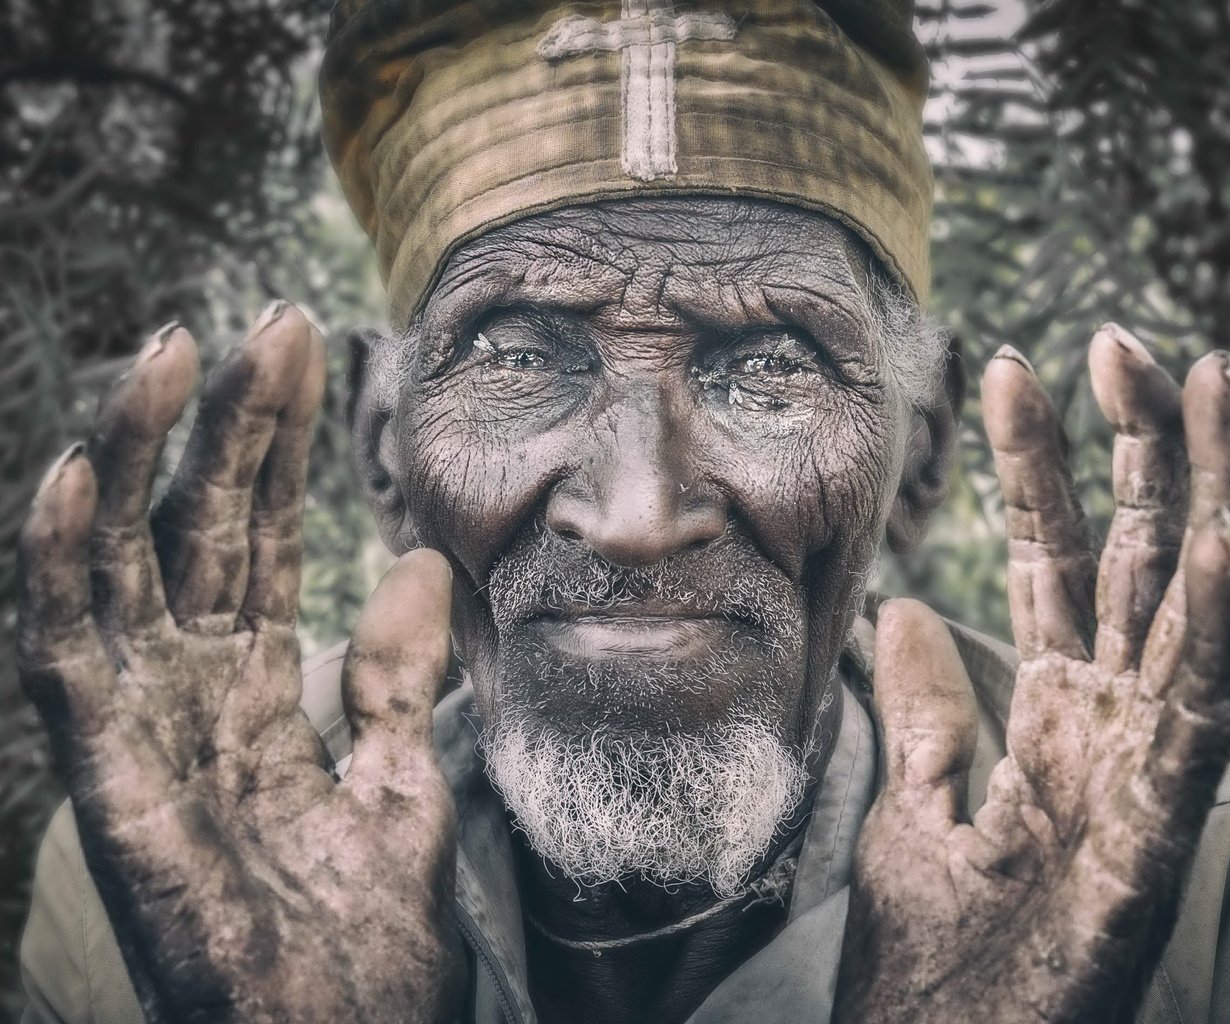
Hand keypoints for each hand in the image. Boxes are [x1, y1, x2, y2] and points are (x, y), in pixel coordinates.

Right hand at [17, 305, 463, 1023]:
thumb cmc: (366, 935)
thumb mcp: (402, 776)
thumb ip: (399, 673)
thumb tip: (419, 559)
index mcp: (257, 692)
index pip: (261, 541)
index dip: (278, 449)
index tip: (306, 353)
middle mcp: (189, 695)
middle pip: (199, 532)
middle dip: (228, 427)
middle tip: (263, 326)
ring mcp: (143, 732)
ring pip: (122, 566)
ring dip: (137, 459)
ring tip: (169, 354)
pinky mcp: (109, 781)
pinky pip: (69, 658)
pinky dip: (63, 566)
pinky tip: (76, 475)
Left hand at [833, 325, 1229, 1023]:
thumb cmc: (935, 945)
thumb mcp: (912, 801)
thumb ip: (922, 706)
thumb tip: (904, 604)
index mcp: (1053, 708)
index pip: (1052, 559)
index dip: (1040, 466)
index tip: (1011, 366)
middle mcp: (1111, 720)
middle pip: (1137, 556)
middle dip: (1135, 447)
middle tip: (1120, 339)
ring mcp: (1145, 766)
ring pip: (1193, 605)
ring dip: (1209, 494)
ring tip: (1211, 382)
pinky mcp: (1159, 828)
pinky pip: (1200, 712)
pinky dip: (1220, 625)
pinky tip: (1226, 540)